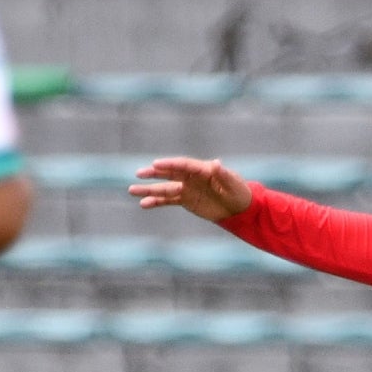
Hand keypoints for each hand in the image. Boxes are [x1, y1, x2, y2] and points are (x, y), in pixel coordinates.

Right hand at [129, 157, 252, 221]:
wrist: (239, 208)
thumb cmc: (239, 191)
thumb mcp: (233, 184)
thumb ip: (223, 174)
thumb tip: (216, 163)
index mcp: (202, 169)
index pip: (183, 164)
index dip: (169, 164)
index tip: (155, 164)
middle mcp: (191, 177)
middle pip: (169, 173)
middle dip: (154, 173)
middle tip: (139, 173)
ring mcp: (186, 188)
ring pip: (164, 188)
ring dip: (149, 189)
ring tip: (132, 190)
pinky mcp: (185, 200)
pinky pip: (167, 200)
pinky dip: (156, 202)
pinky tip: (143, 204)